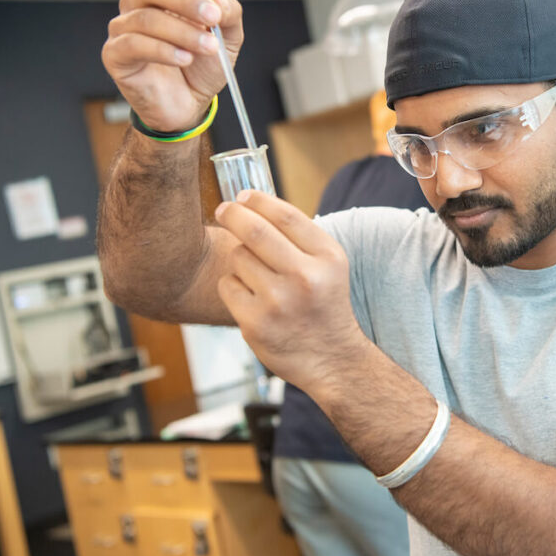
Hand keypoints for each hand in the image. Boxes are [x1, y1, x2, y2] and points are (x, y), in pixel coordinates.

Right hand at [102, 0, 243, 132]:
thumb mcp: (228, 40)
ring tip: (207, 48)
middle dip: (186, 0)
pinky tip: (184, 59)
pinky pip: (135, 44)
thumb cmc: (201, 68)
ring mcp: (124, 30)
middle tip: (212, 16)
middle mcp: (140, 7)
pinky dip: (164, 50)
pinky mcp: (116, 55)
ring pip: (147, 18)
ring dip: (183, 32)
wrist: (189, 106)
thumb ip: (228, 15)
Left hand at [213, 191, 368, 390]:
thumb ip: (300, 237)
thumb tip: (254, 204)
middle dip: (232, 214)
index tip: (243, 196)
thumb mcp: (329, 266)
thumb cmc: (324, 305)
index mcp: (328, 258)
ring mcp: (278, 302)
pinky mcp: (255, 322)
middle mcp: (305, 278)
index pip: (286, 216)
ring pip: (238, 257)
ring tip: (256, 274)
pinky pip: (228, 285)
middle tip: (224, 210)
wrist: (332, 359)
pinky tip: (252, 298)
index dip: (258, 200)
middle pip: (254, 230)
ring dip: (239, 258)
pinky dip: (233, 286)